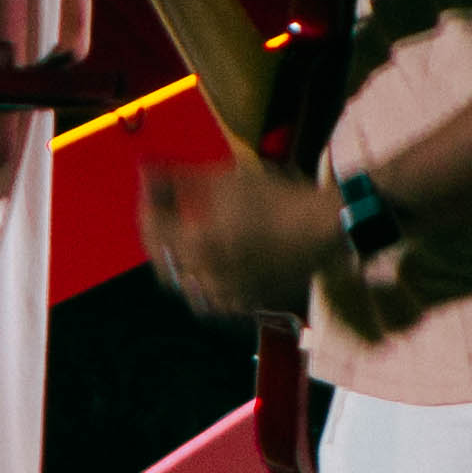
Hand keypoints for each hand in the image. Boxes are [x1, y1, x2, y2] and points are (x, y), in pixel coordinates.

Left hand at [146, 162, 345, 318]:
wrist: (325, 229)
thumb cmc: (278, 200)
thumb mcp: (224, 180)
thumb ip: (177, 179)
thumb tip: (145, 171)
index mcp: (196, 246)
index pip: (150, 228)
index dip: (146, 203)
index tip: (151, 184)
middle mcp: (206, 277)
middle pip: (161, 261)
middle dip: (156, 235)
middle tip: (162, 210)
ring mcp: (228, 294)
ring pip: (185, 283)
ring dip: (177, 260)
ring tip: (185, 234)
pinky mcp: (247, 301)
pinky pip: (212, 296)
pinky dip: (203, 278)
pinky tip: (213, 259)